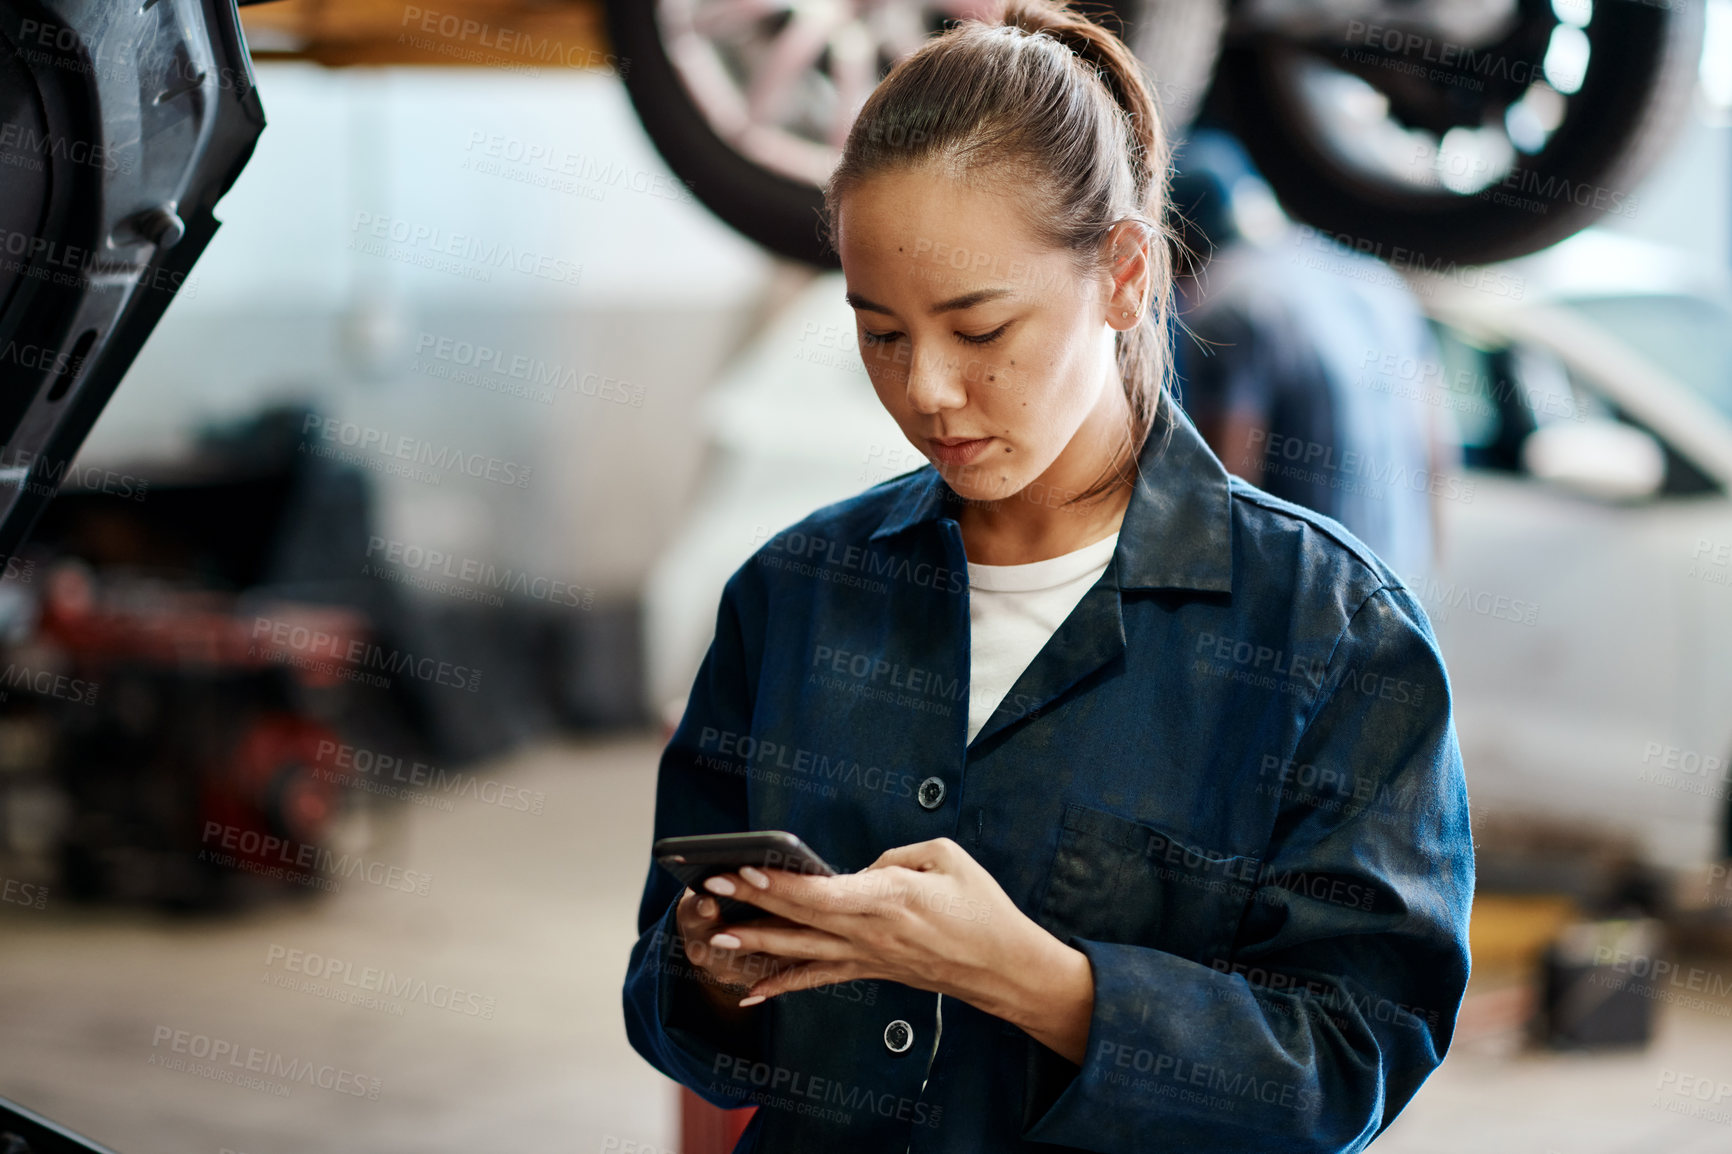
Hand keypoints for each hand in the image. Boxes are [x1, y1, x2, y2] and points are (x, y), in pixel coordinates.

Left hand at [697, 837, 1094, 1062]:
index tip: (747, 868)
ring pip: (800, 949)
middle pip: (800, 916)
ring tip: (716, 934)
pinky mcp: (869, 969)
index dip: (782, 882)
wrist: (1001, 966)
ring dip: (756, 941)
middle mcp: (870, 931)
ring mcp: (866, 956)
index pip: (823, 892)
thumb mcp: (946, 857)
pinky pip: (818, 978)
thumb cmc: (980, 907)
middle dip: (752, 898)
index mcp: (889, 897)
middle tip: (711, 882)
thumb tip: (861, 869)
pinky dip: (782, 985)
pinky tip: (751, 991)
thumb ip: (896, 855)